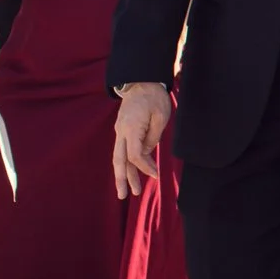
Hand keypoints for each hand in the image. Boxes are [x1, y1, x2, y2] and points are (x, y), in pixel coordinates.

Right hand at [111, 82, 171, 199]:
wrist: (140, 82)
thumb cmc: (154, 98)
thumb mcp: (161, 116)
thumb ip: (153, 137)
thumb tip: (146, 153)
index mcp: (131, 127)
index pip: (135, 154)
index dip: (145, 167)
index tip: (156, 175)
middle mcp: (121, 131)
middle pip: (119, 160)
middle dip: (122, 179)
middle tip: (125, 196)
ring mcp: (119, 131)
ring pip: (119, 157)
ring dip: (123, 174)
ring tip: (126, 191)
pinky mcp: (122, 130)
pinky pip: (123, 150)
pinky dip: (126, 163)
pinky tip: (132, 174)